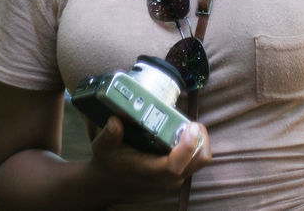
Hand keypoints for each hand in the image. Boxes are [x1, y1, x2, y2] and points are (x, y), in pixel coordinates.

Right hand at [87, 116, 211, 196]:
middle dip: (199, 138)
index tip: (190, 126)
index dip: (187, 146)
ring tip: (186, 126)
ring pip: (199, 161)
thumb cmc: (108, 163)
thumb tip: (115, 121)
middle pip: (198, 160)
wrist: (108, 183)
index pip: (175, 165)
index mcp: (149, 172)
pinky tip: (182, 134)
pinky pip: (195, 161)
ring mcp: (173, 179)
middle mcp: (165, 178)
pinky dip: (194, 147)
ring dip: (198, 141)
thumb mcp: (103, 146)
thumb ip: (110, 134)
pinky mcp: (176, 176)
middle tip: (189, 122)